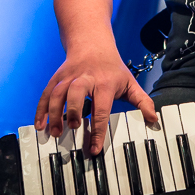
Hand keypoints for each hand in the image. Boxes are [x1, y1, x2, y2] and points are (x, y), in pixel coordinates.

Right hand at [34, 47, 156, 154]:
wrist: (93, 44)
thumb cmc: (112, 69)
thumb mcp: (130, 82)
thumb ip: (143, 101)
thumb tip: (154, 119)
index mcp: (105, 83)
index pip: (102, 109)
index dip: (98, 130)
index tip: (94, 149)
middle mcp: (85, 79)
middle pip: (76, 93)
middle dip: (72, 111)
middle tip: (72, 129)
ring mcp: (69, 77)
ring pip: (58, 93)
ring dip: (53, 113)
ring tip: (55, 133)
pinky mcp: (57, 78)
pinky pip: (46, 93)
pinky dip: (41, 109)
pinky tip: (40, 124)